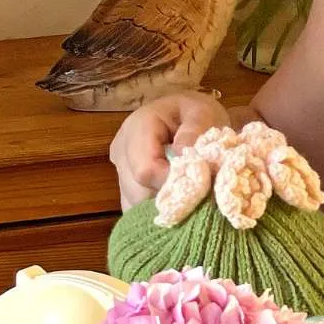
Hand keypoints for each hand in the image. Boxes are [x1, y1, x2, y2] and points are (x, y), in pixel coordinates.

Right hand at [108, 93, 231, 209]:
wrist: (189, 116)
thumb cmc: (196, 113)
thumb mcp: (202, 112)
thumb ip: (193, 132)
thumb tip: (181, 158)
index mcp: (136, 128)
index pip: (145, 170)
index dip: (171, 182)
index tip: (197, 184)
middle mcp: (121, 152)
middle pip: (137, 192)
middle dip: (168, 197)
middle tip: (196, 192)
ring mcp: (121, 172)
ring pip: (134, 205)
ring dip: (162, 206)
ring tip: (186, 194)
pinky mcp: (126, 188)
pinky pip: (136, 210)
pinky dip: (157, 211)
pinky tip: (175, 202)